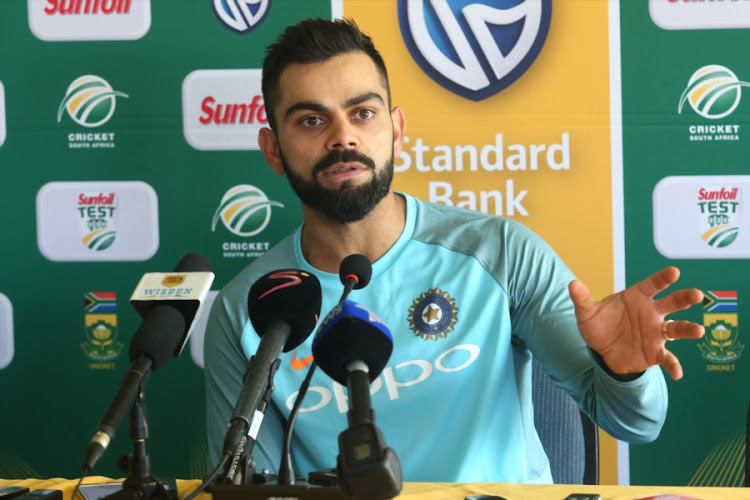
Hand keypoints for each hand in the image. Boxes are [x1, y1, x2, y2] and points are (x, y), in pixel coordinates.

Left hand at [568, 266, 704, 379]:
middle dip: (685, 298)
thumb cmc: (599, 325)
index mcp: (637, 297)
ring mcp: (656, 332)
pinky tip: (677, 373)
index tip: (674, 273)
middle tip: (697, 295)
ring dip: (688, 329)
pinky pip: (668, 358)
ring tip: (699, 330)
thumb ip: (582, 299)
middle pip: (672, 303)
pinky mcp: (656, 352)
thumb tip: (572, 284)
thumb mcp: (587, 313)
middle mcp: (652, 312)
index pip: (653, 285)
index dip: (663, 278)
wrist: (602, 350)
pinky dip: (673, 365)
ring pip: (677, 328)